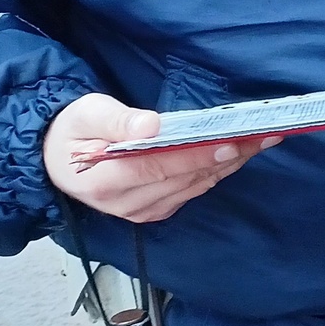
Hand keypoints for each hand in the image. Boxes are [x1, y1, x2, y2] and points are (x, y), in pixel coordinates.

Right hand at [44, 93, 278, 223]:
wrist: (58, 160)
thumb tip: (149, 126)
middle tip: (266, 134)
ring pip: (196, 186)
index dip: (196, 156)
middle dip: (229, 155)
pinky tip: (239, 153)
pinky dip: (217, 170)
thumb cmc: (72, 131)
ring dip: (231, 163)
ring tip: (262, 140)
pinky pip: (193, 191)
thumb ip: (117, 120)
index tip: (231, 141)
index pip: (158, 168)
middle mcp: (127, 204)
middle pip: (186, 178)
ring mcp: (143, 212)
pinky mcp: (155, 211)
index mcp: (105, 181)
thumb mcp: (86, 114)